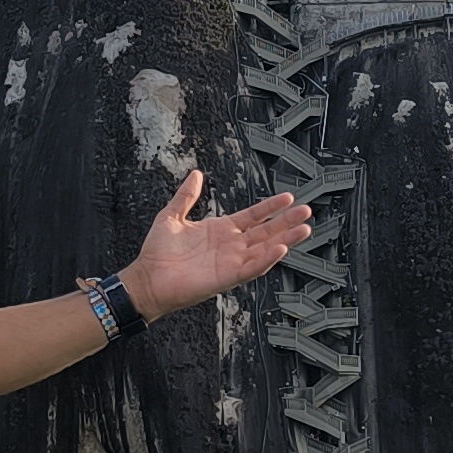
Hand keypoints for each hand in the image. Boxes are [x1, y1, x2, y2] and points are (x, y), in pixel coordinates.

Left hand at [117, 167, 313, 318]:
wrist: (147, 278)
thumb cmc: (157, 253)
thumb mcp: (171, 216)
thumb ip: (186, 195)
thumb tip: (194, 175)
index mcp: (220, 231)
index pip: (253, 216)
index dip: (271, 207)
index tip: (288, 197)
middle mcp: (230, 246)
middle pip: (266, 232)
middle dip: (287, 221)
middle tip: (306, 211)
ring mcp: (231, 262)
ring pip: (265, 249)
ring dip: (285, 239)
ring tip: (304, 228)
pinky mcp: (227, 277)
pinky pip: (252, 268)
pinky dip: (266, 259)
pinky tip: (280, 249)